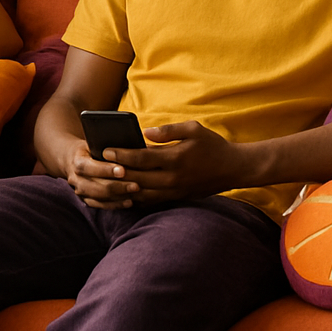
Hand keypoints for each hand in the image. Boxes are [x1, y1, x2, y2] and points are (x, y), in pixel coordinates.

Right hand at [60, 137, 141, 209]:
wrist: (72, 159)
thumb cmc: (89, 148)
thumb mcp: (93, 142)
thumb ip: (106, 146)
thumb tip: (127, 148)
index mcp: (77, 161)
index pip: (90, 167)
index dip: (106, 170)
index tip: (123, 170)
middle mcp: (76, 179)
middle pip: (97, 187)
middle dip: (118, 186)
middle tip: (136, 185)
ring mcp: (80, 192)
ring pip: (100, 198)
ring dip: (120, 197)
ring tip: (136, 193)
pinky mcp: (86, 200)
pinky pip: (101, 205)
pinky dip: (116, 204)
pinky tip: (130, 202)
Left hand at [104, 120, 245, 204]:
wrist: (233, 169)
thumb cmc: (212, 144)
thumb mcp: (193, 128)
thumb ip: (168, 130)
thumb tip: (145, 133)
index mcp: (176, 158)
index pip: (141, 158)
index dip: (122, 155)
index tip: (105, 150)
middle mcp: (173, 178)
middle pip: (137, 178)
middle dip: (116, 172)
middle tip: (98, 165)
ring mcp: (175, 191)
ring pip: (142, 194)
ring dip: (123, 188)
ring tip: (107, 180)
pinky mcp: (177, 199)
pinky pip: (152, 201)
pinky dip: (136, 198)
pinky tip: (124, 192)